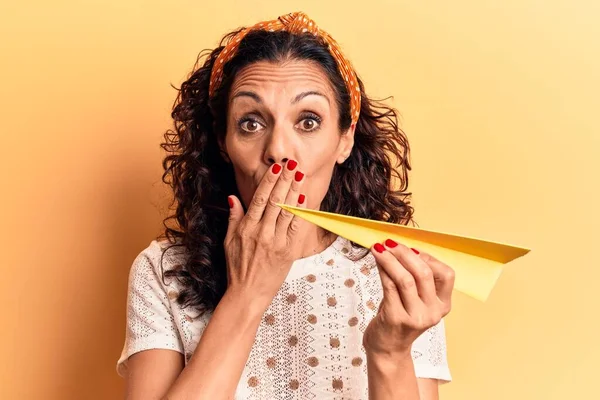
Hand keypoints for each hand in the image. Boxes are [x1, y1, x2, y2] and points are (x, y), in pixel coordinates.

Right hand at [224, 160, 307, 309]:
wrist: (247, 293)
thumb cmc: (237, 268)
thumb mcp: (229, 241)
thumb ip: (234, 218)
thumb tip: (233, 197)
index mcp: (247, 228)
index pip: (260, 199)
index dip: (269, 181)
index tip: (276, 168)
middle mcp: (262, 233)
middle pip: (276, 201)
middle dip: (285, 181)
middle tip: (292, 164)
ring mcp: (276, 242)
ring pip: (287, 211)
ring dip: (294, 191)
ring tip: (300, 176)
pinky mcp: (287, 251)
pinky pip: (296, 227)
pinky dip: (300, 212)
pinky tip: (304, 199)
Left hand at [363, 239, 454, 355]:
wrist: (388, 348)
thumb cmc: (400, 318)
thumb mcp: (416, 300)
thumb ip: (416, 278)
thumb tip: (403, 247)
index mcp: (443, 305)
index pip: (446, 274)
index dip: (429, 257)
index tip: (412, 248)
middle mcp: (432, 312)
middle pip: (424, 273)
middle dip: (405, 253)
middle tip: (390, 243)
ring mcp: (415, 317)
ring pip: (405, 278)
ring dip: (390, 259)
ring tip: (379, 248)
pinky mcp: (396, 318)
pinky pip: (389, 286)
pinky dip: (382, 270)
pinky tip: (376, 261)